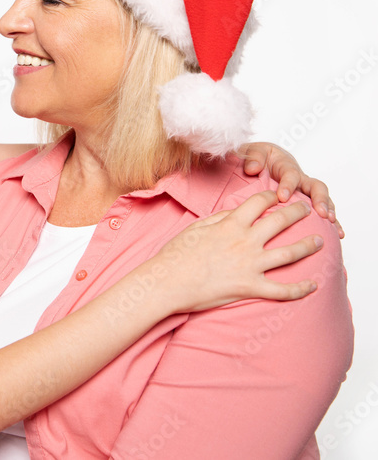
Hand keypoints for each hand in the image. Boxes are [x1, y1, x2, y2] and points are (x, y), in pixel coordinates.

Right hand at [156, 190, 323, 312]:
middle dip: (297, 213)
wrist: (167, 281)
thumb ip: (220, 218)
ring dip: (308, 246)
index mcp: (231, 224)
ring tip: (320, 241)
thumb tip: (236, 212)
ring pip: (290, 253)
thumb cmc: (176, 255)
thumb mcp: (196, 227)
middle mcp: (246, 242)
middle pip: (281, 222)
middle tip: (307, 209)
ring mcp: (251, 265)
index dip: (272, 197)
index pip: (260, 203)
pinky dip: (300, 289)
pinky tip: (313, 286)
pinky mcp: (250, 287)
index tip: (279, 196)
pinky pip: (282, 289)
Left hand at [239, 141, 342, 236]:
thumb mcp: (250, 151)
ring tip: (330, 222)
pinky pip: (322, 210)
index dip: (288, 185)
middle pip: (315, 186)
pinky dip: (332, 221)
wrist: (257, 160)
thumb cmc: (255, 157)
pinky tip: (338, 233)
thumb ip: (253, 157)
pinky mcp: (306, 200)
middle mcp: (299, 178)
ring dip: (328, 210)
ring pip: (322, 199)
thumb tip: (253, 169)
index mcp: (285, 165)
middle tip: (320, 212)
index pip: (290, 174)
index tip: (282, 197)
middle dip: (319, 199)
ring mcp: (304, 190)